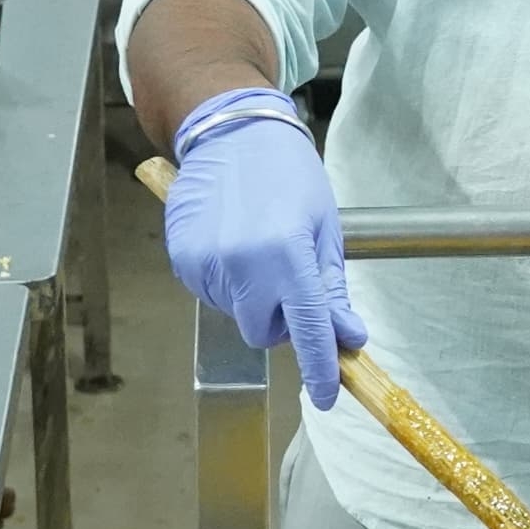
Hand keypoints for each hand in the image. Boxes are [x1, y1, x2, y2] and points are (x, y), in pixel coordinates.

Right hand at [160, 98, 364, 406]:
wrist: (233, 133)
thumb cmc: (288, 173)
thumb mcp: (324, 229)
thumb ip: (331, 290)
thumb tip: (346, 337)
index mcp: (286, 254)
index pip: (308, 330)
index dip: (320, 369)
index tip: (328, 394)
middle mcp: (242, 263)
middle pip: (264, 333)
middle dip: (280, 319)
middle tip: (288, 278)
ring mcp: (206, 263)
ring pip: (237, 314)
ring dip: (251, 296)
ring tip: (257, 246)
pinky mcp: (182, 259)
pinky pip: (211, 293)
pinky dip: (226, 280)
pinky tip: (232, 243)